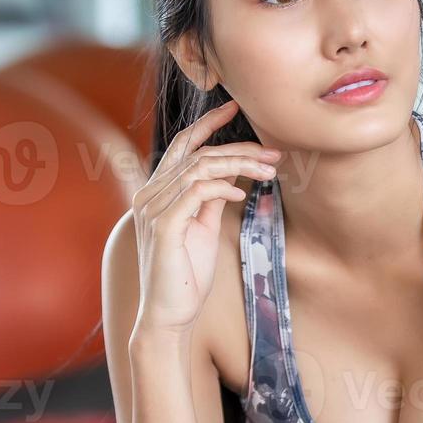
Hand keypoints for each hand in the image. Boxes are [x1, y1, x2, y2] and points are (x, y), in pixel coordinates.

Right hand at [131, 99, 281, 336]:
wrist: (169, 316)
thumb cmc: (186, 274)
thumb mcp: (203, 227)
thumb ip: (211, 198)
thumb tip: (234, 174)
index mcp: (157, 192)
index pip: (182, 146)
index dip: (207, 123)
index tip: (235, 107)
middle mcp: (149, 195)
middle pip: (196, 152)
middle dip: (238, 146)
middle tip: (273, 153)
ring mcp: (153, 209)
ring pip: (199, 167)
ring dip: (239, 165)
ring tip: (268, 173)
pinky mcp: (163, 226)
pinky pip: (196, 191)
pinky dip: (222, 187)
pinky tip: (242, 194)